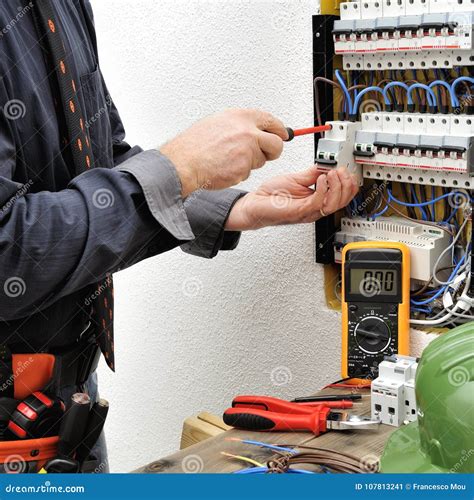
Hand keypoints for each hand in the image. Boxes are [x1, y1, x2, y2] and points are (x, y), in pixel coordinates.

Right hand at [160, 109, 287, 197]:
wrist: (183, 162)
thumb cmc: (194, 145)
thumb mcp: (218, 123)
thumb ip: (240, 126)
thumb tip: (257, 130)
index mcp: (240, 117)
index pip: (271, 121)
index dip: (279, 130)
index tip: (283, 134)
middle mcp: (247, 131)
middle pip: (276, 143)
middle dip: (273, 151)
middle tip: (266, 154)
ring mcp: (247, 150)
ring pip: (261, 160)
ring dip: (250, 163)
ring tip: (229, 160)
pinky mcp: (244, 167)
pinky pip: (248, 173)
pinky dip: (239, 173)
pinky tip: (224, 168)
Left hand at [225, 166, 358, 230]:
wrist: (254, 205)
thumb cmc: (271, 195)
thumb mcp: (296, 178)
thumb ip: (313, 173)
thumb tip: (326, 165)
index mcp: (316, 200)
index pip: (342, 195)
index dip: (348, 182)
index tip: (344, 169)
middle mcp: (315, 208)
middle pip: (342, 201)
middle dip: (346, 184)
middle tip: (340, 171)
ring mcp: (308, 211)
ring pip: (334, 204)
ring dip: (337, 186)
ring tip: (332, 173)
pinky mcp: (300, 211)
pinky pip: (318, 203)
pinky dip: (323, 189)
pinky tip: (321, 178)